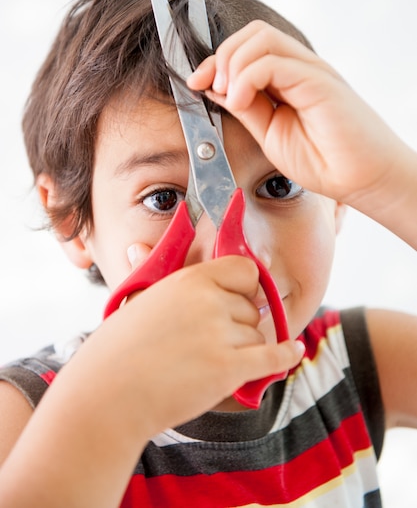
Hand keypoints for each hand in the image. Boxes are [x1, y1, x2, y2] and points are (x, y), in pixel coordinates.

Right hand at [96, 254, 302, 434]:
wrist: (106, 396)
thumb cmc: (117, 351)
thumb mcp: (138, 300)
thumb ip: (158, 278)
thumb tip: (138, 246)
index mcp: (189, 280)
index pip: (243, 270)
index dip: (244, 285)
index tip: (240, 297)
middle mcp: (210, 302)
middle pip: (251, 307)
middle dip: (239, 323)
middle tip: (212, 340)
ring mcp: (221, 335)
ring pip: (257, 335)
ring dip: (244, 349)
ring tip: (211, 361)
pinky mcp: (229, 369)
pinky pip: (273, 357)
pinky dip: (286, 356)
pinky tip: (294, 352)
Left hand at [188, 21, 410, 214]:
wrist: (362, 180)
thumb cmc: (324, 162)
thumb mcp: (270, 134)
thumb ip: (245, 108)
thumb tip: (214, 87)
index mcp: (288, 79)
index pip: (247, 49)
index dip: (215, 61)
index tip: (194, 82)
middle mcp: (300, 68)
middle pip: (252, 34)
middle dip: (220, 57)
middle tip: (209, 87)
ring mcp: (311, 71)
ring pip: (261, 38)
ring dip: (232, 64)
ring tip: (229, 96)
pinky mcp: (319, 81)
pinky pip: (273, 62)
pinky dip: (246, 77)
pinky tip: (241, 101)